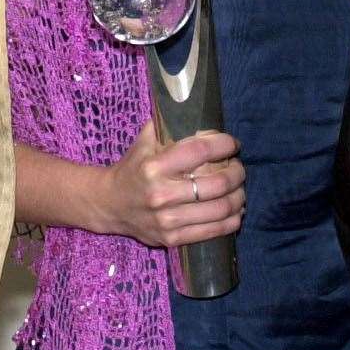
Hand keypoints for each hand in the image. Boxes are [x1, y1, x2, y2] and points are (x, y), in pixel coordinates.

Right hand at [101, 120, 245, 248]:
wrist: (109, 204)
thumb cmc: (133, 167)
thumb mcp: (145, 140)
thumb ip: (169, 124)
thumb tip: (199, 109)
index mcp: (155, 166)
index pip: (201, 151)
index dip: (224, 145)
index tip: (232, 144)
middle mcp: (161, 194)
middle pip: (217, 183)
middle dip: (237, 173)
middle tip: (238, 167)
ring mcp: (168, 220)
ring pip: (221, 209)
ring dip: (238, 197)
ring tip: (239, 188)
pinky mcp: (172, 239)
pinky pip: (214, 231)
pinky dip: (231, 220)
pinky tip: (235, 211)